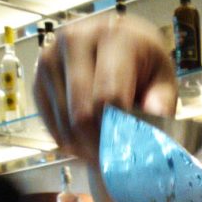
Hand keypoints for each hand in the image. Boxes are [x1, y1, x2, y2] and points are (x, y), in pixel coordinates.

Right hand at [33, 13, 177, 169]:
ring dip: (84, 148)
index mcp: (112, 38)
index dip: (118, 134)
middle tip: (114, 163)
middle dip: (99, 146)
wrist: (115, 39)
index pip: (109, 97)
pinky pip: (50, 124)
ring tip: (103, 152)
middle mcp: (75, 41)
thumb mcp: (163, 77)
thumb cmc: (143, 61)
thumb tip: (150, 126)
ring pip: (64, 123)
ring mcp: (51, 59)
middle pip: (81, 114)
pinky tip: (86, 141)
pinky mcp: (37, 77)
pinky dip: (69, 141)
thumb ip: (162, 102)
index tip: (128, 154)